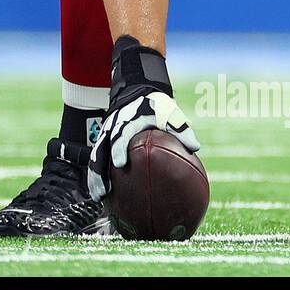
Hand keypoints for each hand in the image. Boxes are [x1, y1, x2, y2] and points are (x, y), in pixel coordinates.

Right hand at [87, 36, 199, 200]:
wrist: (136, 92)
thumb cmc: (154, 105)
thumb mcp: (169, 111)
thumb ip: (180, 127)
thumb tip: (194, 147)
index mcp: (126, 122)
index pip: (119, 135)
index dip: (118, 149)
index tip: (120, 164)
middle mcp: (112, 130)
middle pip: (100, 151)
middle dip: (99, 171)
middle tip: (104, 190)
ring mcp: (105, 136)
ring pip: (95, 158)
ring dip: (95, 177)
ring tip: (100, 197)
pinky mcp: (104, 142)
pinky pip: (98, 159)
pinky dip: (98, 175)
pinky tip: (104, 193)